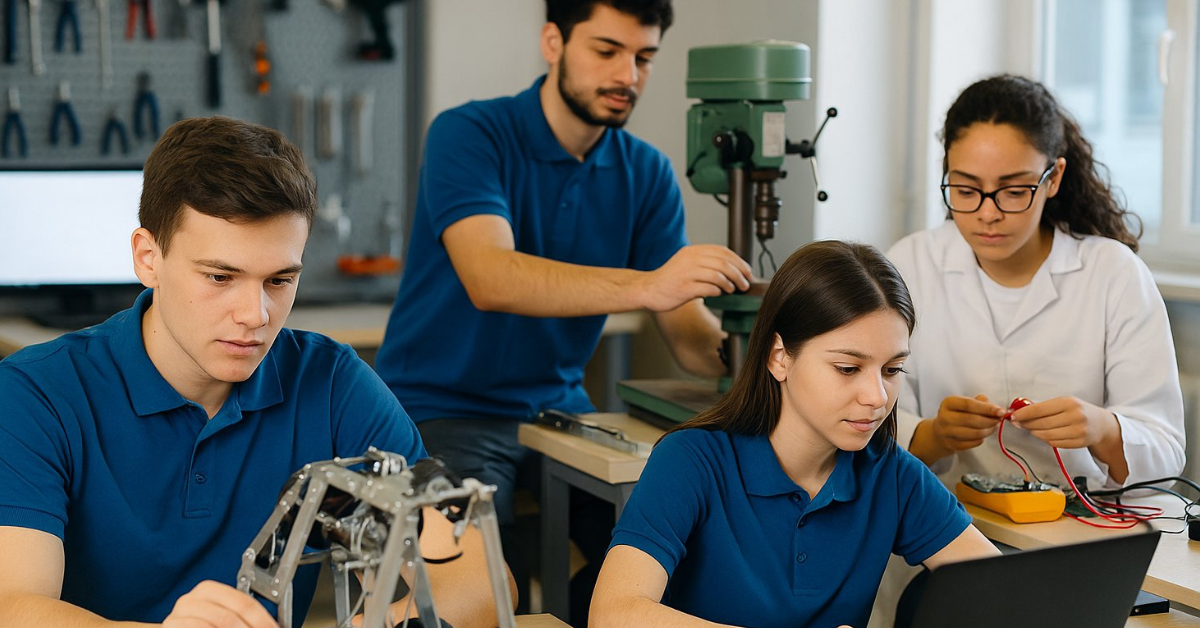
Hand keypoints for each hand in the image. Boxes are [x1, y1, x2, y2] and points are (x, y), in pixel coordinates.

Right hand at [161, 580, 276, 627]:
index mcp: (208, 590)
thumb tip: (270, 626)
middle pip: (229, 617)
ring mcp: (178, 614)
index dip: (262, 621)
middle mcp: (191, 599)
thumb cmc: (203, 624)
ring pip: (217, 623)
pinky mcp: (171, 626)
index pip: (244, 603)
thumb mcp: (223, 616)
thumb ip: (242, 617)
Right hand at [638, 244, 752, 311]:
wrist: (648, 290)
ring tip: (734, 290)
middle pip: (724, 263)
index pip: (723, 251)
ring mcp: (687, 273)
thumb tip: (731, 270)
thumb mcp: (687, 263)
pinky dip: (719, 291)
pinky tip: (721, 294)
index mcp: (693, 251)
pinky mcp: (685, 288)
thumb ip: (705, 263)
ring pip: (719, 275)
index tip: (747, 271)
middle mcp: (691, 259)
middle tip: (745, 283)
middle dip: (739, 273)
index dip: (739, 261)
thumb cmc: (670, 280)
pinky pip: (709, 288)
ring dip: (731, 283)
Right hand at [928, 394, 1004, 453]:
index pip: (969, 404)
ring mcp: (947, 432)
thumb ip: (980, 402)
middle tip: (999, 420)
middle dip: (990, 420)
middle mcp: (945, 417)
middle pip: (972, 419)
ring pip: (974, 433)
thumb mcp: (963, 404)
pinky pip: (972, 443)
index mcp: (948, 403)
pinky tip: (983, 435)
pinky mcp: (951, 444)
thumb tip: (997, 409)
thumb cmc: (956, 415)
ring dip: (988, 431)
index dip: (987, 408)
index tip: (1001, 411)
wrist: (939, 432)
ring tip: (993, 427)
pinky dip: (981, 439)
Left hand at [1008, 396, 1118, 449]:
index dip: (1024, 413)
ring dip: (1034, 432)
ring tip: (1030, 429)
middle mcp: (1075, 416)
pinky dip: (1045, 439)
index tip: (1013, 415)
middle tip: (1018, 423)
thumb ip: (1044, 407)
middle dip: (1026, 424)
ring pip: (1046, 435)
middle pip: (1042, 423)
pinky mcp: (1079, 442)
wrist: (1102, 424)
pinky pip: (1054, 443)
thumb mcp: (1065, 402)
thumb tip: (1020, 411)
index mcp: (1069, 402)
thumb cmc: (1079, 411)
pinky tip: (1042, 434)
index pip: (1040, 409)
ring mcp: (1078, 431)